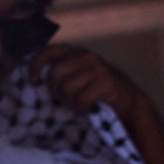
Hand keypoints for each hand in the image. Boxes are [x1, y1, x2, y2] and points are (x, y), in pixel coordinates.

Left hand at [30, 42, 163, 163]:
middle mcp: (87, 56)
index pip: (49, 52)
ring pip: (67, 89)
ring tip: (79, 105)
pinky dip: (81, 109)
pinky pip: (81, 100)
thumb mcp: (81, 76)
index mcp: (78, 52)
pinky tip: (87, 111)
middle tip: (67, 100)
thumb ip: (64, 71)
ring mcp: (97, 69)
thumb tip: (39, 77)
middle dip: (57, 92)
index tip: (33, 80)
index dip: (36, 65)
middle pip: (55, 75)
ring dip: (70, 102)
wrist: (131, 103)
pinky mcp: (105, 83)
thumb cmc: (100, 92)